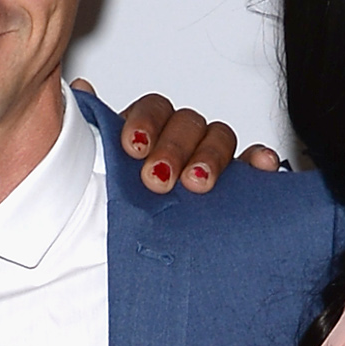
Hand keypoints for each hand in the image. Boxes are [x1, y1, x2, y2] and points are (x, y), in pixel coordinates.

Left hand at [95, 83, 289, 191]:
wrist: (126, 254)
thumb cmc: (118, 208)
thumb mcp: (96, 171)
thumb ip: (91, 131)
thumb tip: (82, 91)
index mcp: (148, 131)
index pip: (153, 109)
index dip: (144, 123)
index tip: (132, 147)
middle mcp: (180, 140)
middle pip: (187, 123)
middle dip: (173, 149)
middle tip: (158, 179)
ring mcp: (209, 160)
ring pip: (219, 138)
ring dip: (210, 157)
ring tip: (197, 183)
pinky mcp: (237, 184)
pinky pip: (254, 165)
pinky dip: (260, 162)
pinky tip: (263, 166)